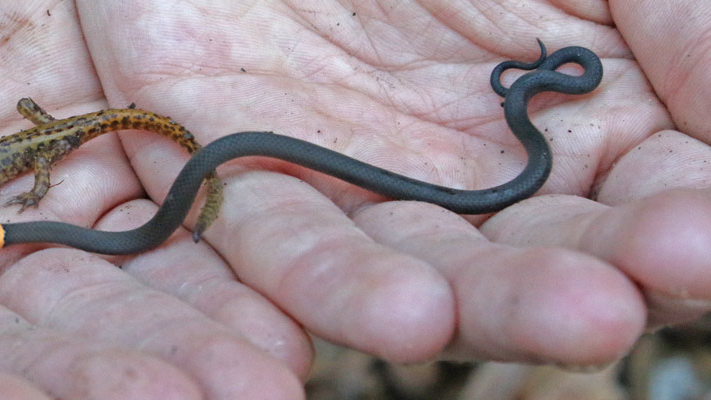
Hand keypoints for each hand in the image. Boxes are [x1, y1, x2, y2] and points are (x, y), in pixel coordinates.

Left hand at [83, 0, 710, 365]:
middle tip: (595, 309)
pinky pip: (282, 251)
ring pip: (412, 273)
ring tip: (440, 319)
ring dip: (442, 305)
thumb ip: (689, 32)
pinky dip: (317, 284)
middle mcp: (490, 193)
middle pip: (531, 268)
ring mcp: (376, 200)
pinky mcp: (265, 187)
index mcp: (594, 139)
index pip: (653, 211)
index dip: (675, 237)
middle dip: (553, 291)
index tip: (691, 244)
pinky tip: (382, 314)